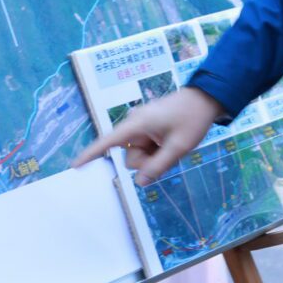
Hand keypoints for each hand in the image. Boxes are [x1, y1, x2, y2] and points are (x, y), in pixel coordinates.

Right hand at [71, 87, 223, 182]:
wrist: (207, 99)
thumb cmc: (192, 119)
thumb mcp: (178, 147)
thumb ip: (158, 166)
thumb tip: (140, 183)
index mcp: (137, 124)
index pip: (108, 142)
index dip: (91, 154)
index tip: (75, 165)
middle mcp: (134, 124)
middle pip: (130, 157)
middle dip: (148, 161)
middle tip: (170, 150)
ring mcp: (141, 126)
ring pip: (139, 155)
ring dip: (155, 156)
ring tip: (172, 143)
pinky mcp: (148, 129)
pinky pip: (146, 149)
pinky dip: (157, 151)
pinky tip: (170, 141)